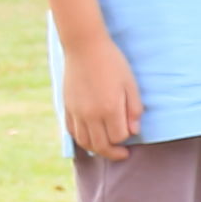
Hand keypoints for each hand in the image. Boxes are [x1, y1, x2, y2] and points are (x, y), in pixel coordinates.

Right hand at [62, 35, 142, 159]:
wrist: (84, 47)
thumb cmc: (112, 63)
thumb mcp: (130, 84)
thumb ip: (134, 110)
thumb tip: (134, 132)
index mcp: (109, 109)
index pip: (119, 137)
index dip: (126, 138)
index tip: (131, 132)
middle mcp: (90, 114)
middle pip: (101, 145)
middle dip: (113, 152)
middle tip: (122, 154)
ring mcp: (76, 112)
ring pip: (85, 142)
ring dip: (96, 149)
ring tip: (107, 147)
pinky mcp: (67, 107)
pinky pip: (72, 131)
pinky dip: (81, 139)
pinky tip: (90, 138)